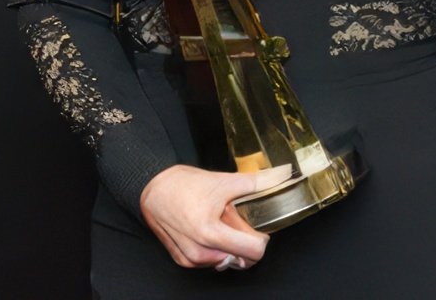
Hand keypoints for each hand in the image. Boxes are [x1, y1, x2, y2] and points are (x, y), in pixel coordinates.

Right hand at [138, 163, 293, 270]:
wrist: (153, 189)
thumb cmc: (183, 185)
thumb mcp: (223, 181)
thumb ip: (257, 182)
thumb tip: (282, 175)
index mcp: (210, 232)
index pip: (253, 252)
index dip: (261, 240)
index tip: (259, 228)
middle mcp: (200, 251)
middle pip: (241, 259)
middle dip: (244, 241)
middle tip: (236, 221)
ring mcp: (191, 259)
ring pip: (226, 261)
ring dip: (229, 245)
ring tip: (219, 223)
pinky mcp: (183, 260)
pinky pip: (211, 262)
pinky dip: (216, 249)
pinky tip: (209, 230)